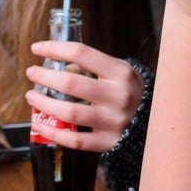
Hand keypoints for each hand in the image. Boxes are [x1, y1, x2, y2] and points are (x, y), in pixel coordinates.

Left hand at [25, 41, 143, 152]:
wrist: (158, 121)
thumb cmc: (130, 92)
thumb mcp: (120, 72)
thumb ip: (93, 67)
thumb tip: (60, 67)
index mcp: (120, 73)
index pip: (81, 53)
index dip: (54, 49)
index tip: (37, 48)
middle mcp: (118, 96)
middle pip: (71, 83)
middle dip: (44, 76)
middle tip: (32, 73)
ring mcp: (113, 121)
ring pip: (69, 113)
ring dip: (44, 103)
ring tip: (32, 96)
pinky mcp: (108, 142)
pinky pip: (74, 140)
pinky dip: (53, 132)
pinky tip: (39, 124)